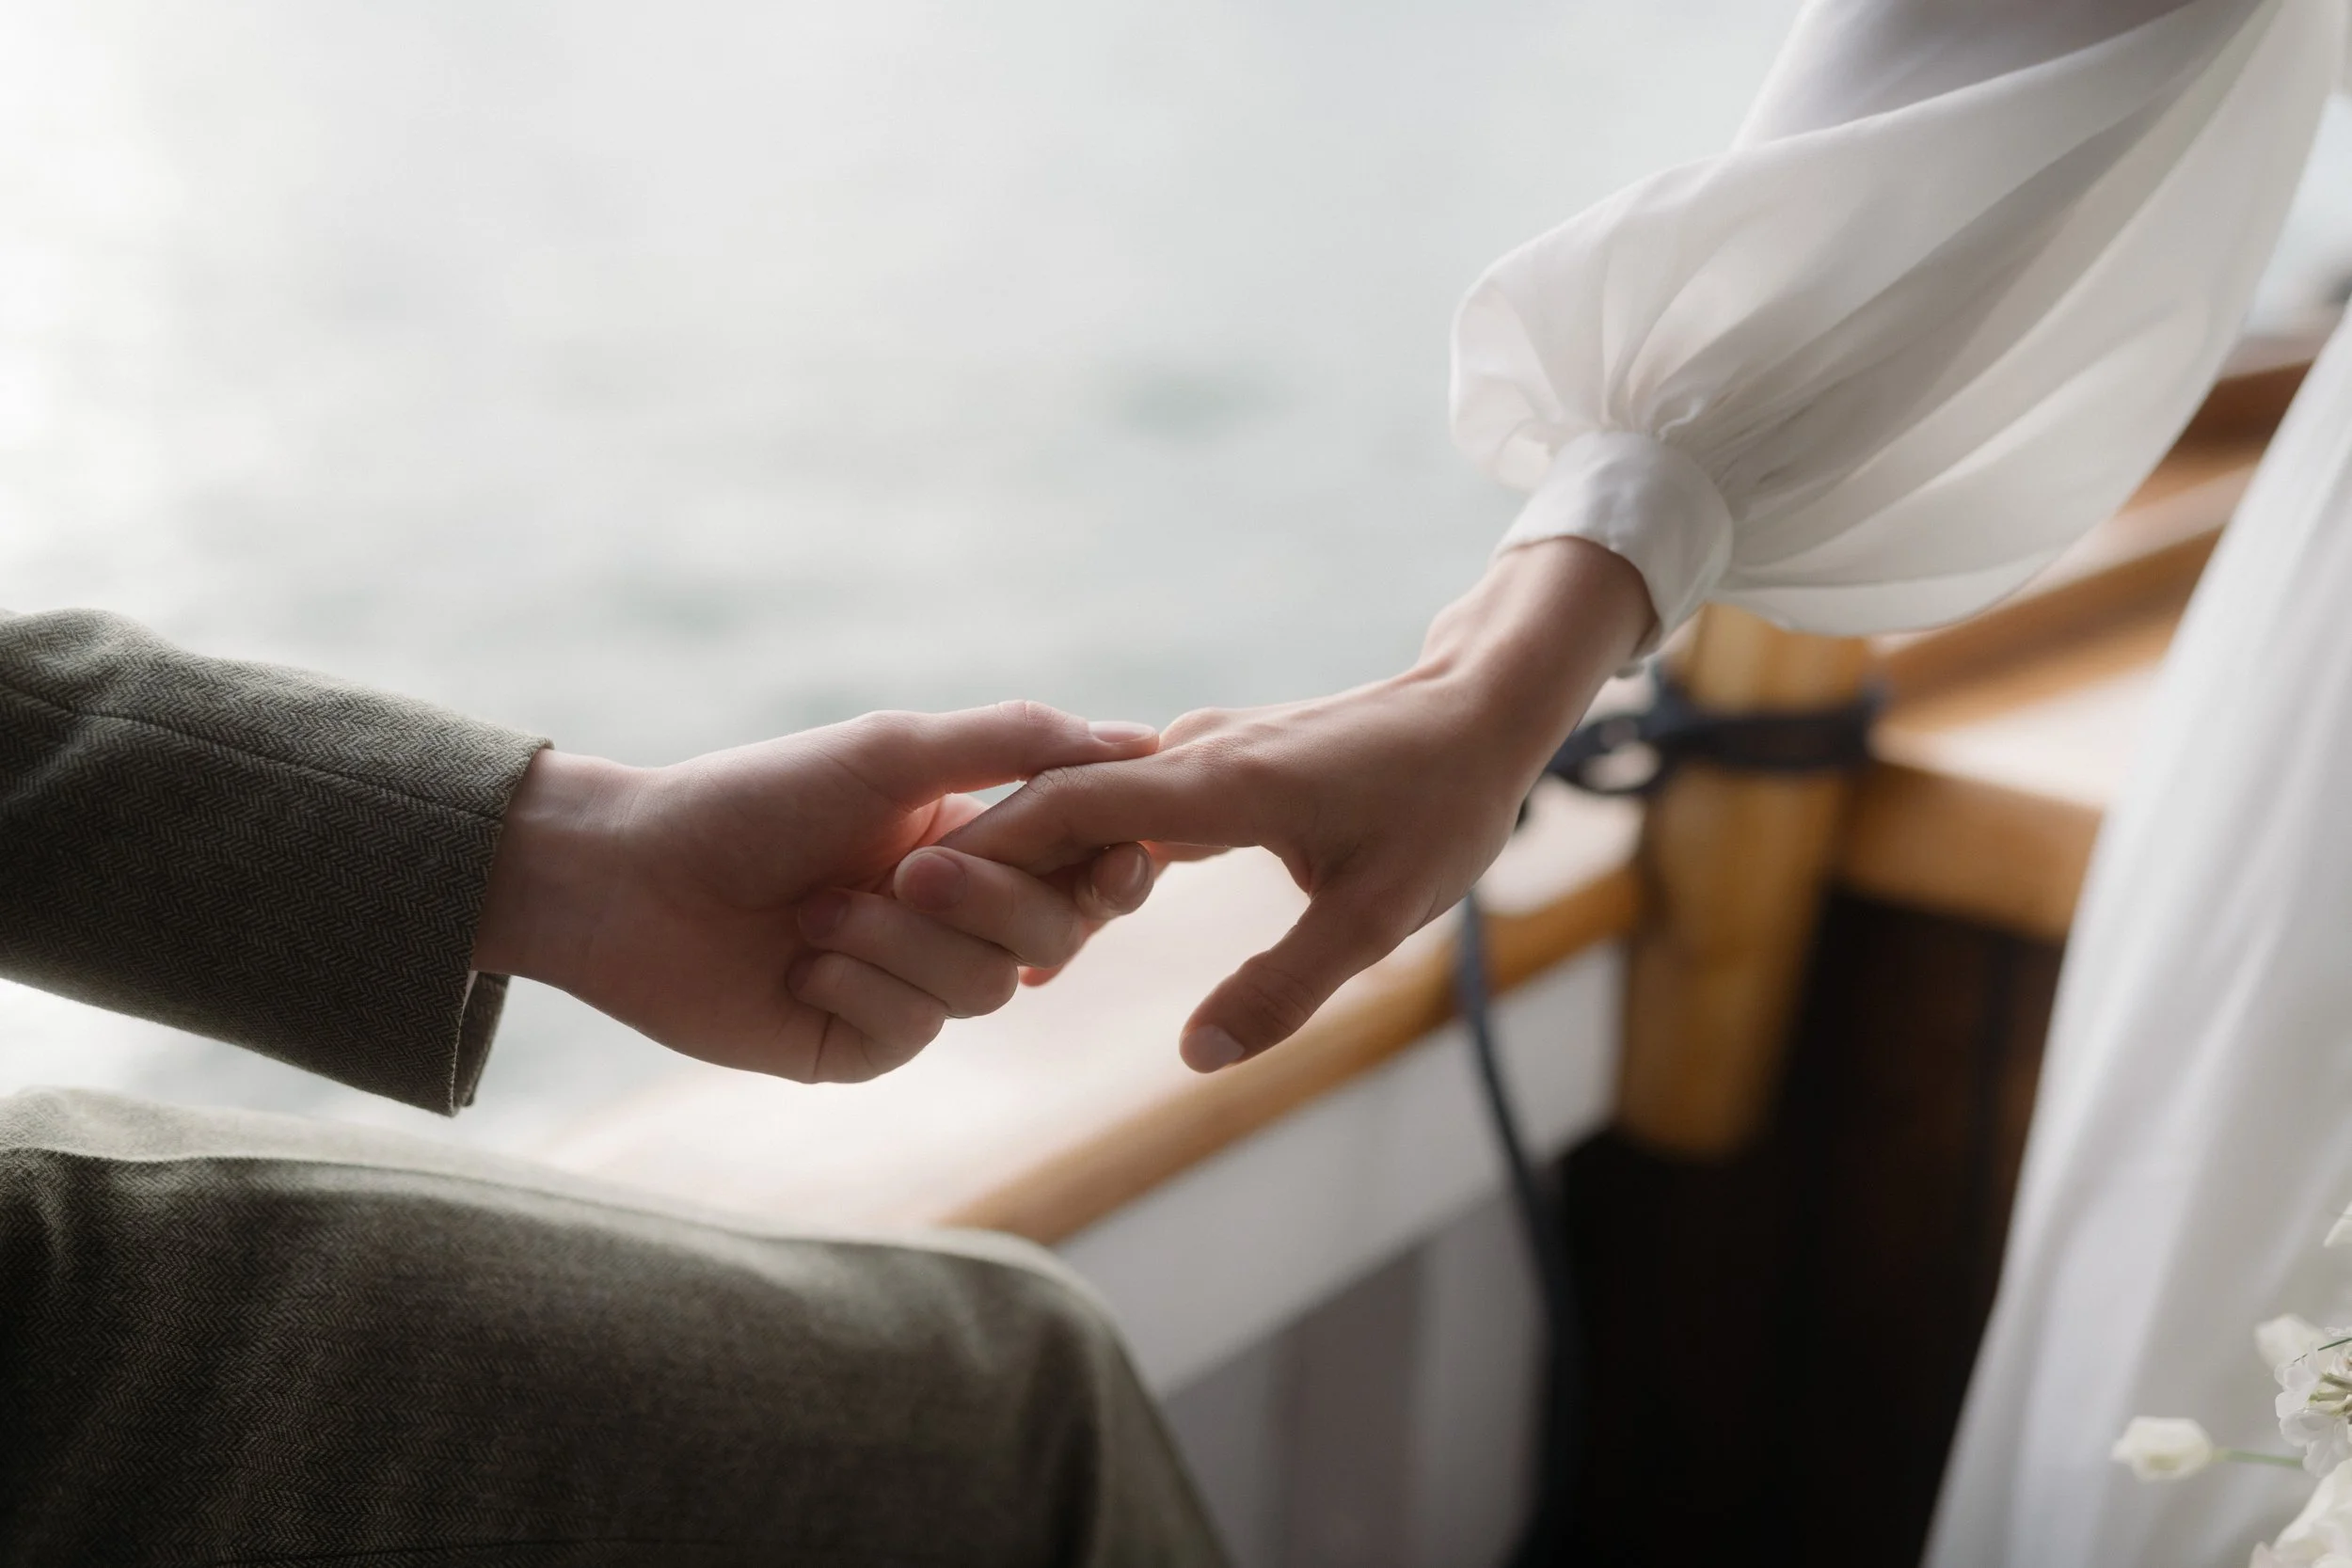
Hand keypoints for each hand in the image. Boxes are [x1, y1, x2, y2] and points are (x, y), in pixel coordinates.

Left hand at [471, 703, 1160, 1081]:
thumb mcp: (890, 750)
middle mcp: (956, 917)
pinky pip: (913, 1031)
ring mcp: (912, 986)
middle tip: (908, 869)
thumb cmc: (756, 798)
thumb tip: (1137, 738)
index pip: (1086, 864)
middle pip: (1055, 934)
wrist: (631, 877)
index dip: (1106, 866)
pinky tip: (797, 964)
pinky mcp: (862, 1045)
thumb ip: (1012, 741)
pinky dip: (855, 985)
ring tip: (813, 910)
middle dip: (987, 900)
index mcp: (976, 839)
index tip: (1108, 857)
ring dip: (895, 941)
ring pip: (985, 987)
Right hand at [947, 538, 1653, 1071]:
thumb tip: (1196, 1057)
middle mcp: (1196, 756)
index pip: (1069, 804)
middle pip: (1058, 799)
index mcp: (1220, 784)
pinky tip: (1068, 906)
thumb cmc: (1442, 808)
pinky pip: (1130, 800)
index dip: (990, 850)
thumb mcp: (1379, 915)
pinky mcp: (1223, 761)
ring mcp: (1206, 751)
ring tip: (970, 929)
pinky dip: (1087, 847)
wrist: (1483, 712)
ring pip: (1090, 799)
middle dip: (986, 860)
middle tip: (911, 924)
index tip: (915, 892)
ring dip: (1034, 857)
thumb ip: (1287, 986)